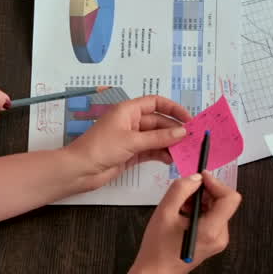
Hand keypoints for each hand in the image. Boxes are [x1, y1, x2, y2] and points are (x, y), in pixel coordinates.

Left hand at [62, 95, 191, 190]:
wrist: (80, 170)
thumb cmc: (101, 148)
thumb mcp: (132, 141)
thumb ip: (159, 137)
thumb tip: (183, 132)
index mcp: (129, 110)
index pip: (155, 103)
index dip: (173, 108)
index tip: (188, 119)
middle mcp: (131, 122)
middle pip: (158, 122)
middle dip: (174, 129)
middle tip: (192, 139)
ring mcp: (131, 138)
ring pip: (156, 137)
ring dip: (169, 143)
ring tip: (185, 151)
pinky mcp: (131, 153)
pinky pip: (151, 150)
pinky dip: (161, 154)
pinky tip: (171, 159)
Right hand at [130, 173, 241, 273]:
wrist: (154, 273)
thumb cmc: (157, 247)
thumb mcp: (164, 212)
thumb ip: (181, 189)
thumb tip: (196, 178)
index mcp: (211, 230)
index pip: (230, 198)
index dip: (216, 183)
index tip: (200, 178)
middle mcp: (220, 237)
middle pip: (223, 203)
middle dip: (205, 193)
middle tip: (184, 194)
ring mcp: (218, 241)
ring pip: (217, 209)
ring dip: (200, 202)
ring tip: (180, 207)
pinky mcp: (213, 242)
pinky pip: (212, 219)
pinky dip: (200, 211)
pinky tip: (183, 215)